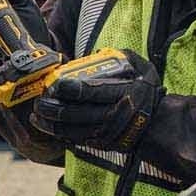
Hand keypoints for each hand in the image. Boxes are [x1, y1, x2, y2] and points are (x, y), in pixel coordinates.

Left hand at [29, 51, 161, 151]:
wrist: (159, 124)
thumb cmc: (147, 91)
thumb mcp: (143, 67)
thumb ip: (124, 56)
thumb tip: (97, 51)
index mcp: (123, 94)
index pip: (91, 92)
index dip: (70, 89)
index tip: (54, 84)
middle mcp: (114, 116)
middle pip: (77, 114)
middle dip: (53, 109)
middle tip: (39, 101)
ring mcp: (108, 133)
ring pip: (73, 131)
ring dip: (51, 125)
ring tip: (36, 117)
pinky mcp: (103, 144)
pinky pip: (78, 141)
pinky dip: (61, 136)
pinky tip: (48, 128)